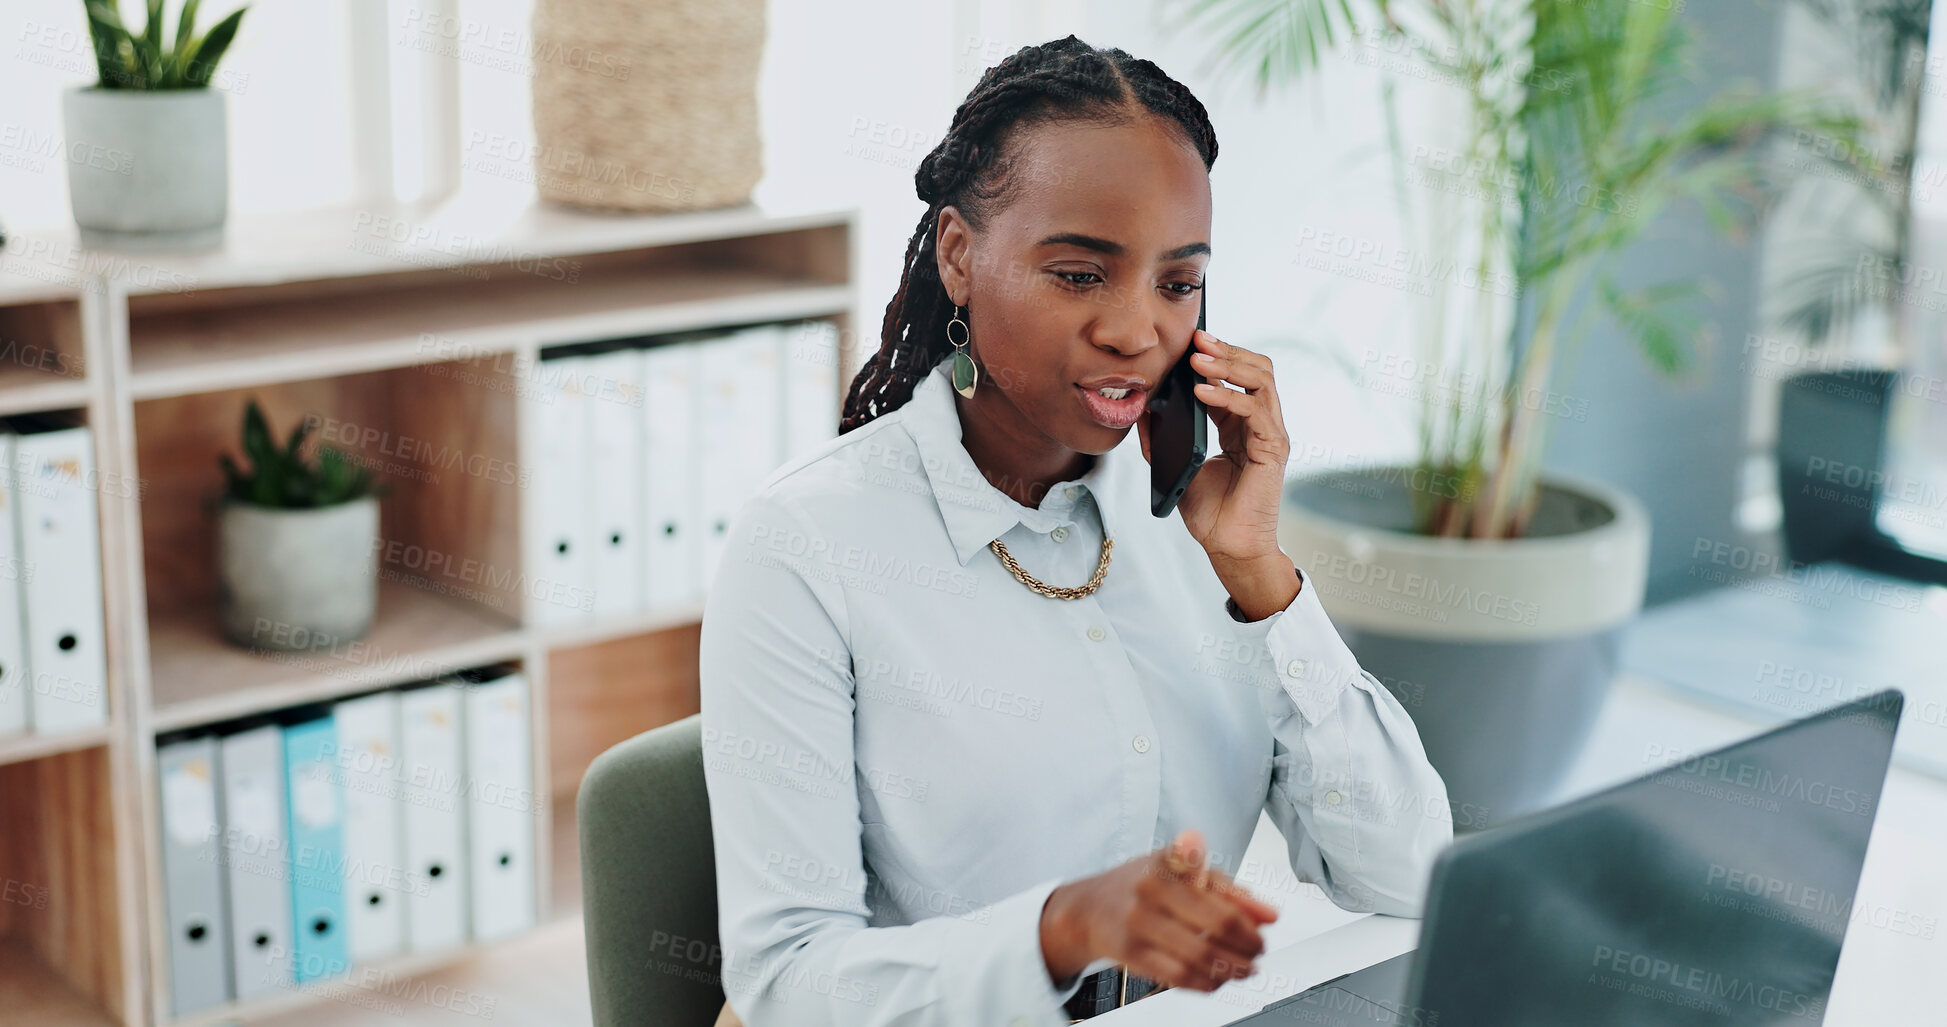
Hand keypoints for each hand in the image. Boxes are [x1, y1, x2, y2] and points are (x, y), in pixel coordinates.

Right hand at [1040, 828, 1279, 991]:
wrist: (1087, 909)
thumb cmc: (1141, 885)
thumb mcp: (1180, 872)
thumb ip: (1226, 889)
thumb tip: (1269, 915)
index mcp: (1168, 864)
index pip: (1221, 897)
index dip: (1250, 920)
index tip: (1265, 930)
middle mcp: (1150, 890)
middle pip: (1215, 928)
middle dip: (1246, 946)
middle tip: (1257, 952)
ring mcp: (1137, 923)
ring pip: (1199, 956)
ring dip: (1231, 970)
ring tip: (1244, 970)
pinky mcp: (1130, 953)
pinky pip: (1178, 976)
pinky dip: (1205, 983)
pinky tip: (1216, 980)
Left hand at [1137, 329, 1290, 566]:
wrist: (1227, 547)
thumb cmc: (1209, 512)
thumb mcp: (1176, 464)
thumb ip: (1160, 437)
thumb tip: (1140, 407)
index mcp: (1240, 425)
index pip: (1236, 377)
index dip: (1215, 356)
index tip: (1189, 341)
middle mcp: (1260, 425)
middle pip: (1256, 369)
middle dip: (1227, 349)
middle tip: (1197, 338)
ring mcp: (1270, 435)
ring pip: (1262, 380)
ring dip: (1229, 364)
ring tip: (1199, 359)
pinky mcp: (1273, 449)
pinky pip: (1255, 410)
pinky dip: (1228, 396)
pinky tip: (1202, 392)